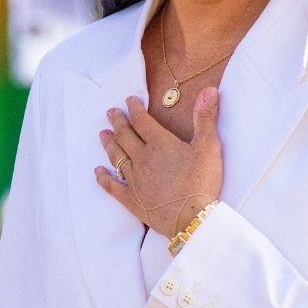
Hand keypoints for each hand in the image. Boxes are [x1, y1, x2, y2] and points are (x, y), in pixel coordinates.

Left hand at [96, 88, 223, 236]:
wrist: (192, 218)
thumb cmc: (202, 181)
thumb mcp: (209, 146)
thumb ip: (205, 117)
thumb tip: (209, 90)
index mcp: (160, 144)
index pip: (142, 121)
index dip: (134, 109)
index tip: (128, 100)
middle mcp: (142, 158)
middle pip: (125, 136)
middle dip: (118, 122)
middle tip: (111, 113)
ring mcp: (135, 180)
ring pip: (117, 157)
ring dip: (109, 144)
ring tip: (102, 134)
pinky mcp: (132, 200)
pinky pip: (113, 186)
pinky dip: (104, 178)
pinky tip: (98, 172)